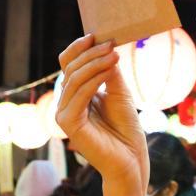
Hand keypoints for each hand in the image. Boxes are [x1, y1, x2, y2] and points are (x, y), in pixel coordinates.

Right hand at [57, 35, 149, 195]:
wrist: (131, 159)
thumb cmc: (126, 129)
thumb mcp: (120, 93)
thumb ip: (109, 73)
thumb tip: (105, 47)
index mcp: (76, 94)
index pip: (68, 65)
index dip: (78, 48)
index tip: (97, 35)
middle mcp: (66, 103)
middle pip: (70, 69)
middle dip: (91, 54)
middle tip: (111, 44)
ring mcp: (64, 115)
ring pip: (73, 80)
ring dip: (94, 64)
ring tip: (114, 55)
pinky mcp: (69, 125)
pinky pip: (78, 96)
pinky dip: (93, 81)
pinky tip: (109, 71)